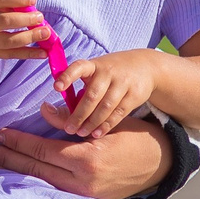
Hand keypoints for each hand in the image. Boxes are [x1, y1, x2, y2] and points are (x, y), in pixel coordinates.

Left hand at [0, 112, 172, 198]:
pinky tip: (17, 174)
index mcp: (86, 160)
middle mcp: (81, 181)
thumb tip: (43, 112)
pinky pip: (53, 189)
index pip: (41, 150)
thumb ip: (73, 120)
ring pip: (40, 182)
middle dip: (6, 158)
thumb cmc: (134, 136)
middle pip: (34, 169)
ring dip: (15, 171)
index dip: (16, 142)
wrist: (162, 163)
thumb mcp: (105, 123)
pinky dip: (33, 180)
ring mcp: (83, 194)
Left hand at [47, 49, 161, 136]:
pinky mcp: (134, 94)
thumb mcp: (95, 73)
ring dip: (92, 122)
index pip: (79, 67)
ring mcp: (123, 83)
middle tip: (69, 129)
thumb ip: (79, 88)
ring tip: (81, 133)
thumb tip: (54, 110)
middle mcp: (108, 72)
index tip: (56, 87)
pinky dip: (107, 125)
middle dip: (79, 114)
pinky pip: (118, 113)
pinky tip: (97, 133)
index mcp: (93, 65)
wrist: (145, 66)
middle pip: (92, 95)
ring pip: (105, 106)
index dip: (67, 76)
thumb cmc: (110, 73)